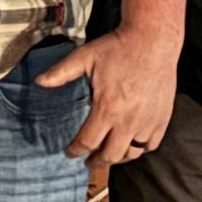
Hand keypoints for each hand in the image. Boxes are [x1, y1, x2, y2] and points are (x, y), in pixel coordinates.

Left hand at [34, 19, 182, 176]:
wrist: (154, 39)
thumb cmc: (119, 47)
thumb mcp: (85, 57)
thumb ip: (61, 72)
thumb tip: (39, 81)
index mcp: (107, 108)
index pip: (88, 142)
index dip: (76, 151)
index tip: (70, 153)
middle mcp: (128, 120)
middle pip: (110, 155)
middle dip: (96, 162)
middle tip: (89, 162)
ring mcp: (148, 121)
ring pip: (132, 153)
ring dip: (118, 158)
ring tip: (109, 155)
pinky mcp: (162, 118)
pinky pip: (151, 144)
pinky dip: (140, 149)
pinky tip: (132, 145)